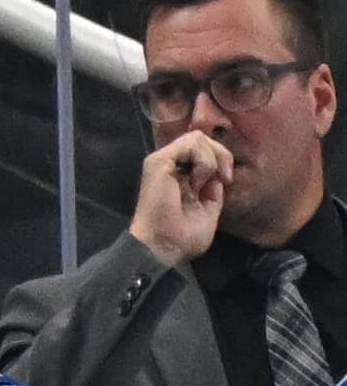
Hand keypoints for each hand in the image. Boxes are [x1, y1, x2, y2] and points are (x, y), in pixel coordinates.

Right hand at [131, 132, 230, 268]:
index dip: (220, 160)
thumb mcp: (209, 207)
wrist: (164, 247)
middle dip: (221, 155)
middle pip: (202, 140)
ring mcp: (162, 162)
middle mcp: (170, 166)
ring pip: (198, 137)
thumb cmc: (183, 237)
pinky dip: (204, 159)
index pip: (203, 151)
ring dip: (211, 159)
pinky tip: (198, 179)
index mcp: (179, 177)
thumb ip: (212, 187)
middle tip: (224, 178)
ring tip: (203, 182)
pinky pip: (192, 142)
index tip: (226, 181)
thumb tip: (219, 170)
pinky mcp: (159, 161)